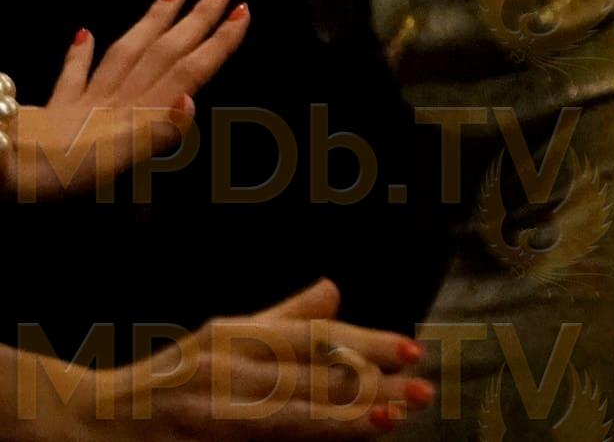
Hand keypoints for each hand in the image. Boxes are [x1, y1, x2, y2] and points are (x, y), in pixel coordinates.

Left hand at [7, 0, 250, 202]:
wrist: (3, 167)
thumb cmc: (58, 172)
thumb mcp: (114, 160)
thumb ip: (154, 132)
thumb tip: (191, 102)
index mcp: (135, 115)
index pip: (185, 72)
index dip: (217, 43)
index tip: (242, 12)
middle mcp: (116, 101)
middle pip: (162, 54)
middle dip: (195, 20)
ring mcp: (86, 102)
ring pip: (126, 54)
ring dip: (154, 22)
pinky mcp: (57, 111)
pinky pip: (72, 76)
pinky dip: (81, 53)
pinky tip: (85, 32)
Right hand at [39, 281, 430, 441]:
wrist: (90, 419)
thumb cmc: (168, 375)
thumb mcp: (223, 334)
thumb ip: (283, 318)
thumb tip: (335, 289)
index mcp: (235, 335)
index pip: (313, 336)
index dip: (365, 342)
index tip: (412, 350)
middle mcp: (226, 369)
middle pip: (310, 375)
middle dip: (370, 383)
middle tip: (422, 389)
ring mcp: (213, 410)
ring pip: (292, 413)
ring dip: (346, 416)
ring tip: (393, 417)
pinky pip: (267, 441)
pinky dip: (307, 439)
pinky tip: (344, 437)